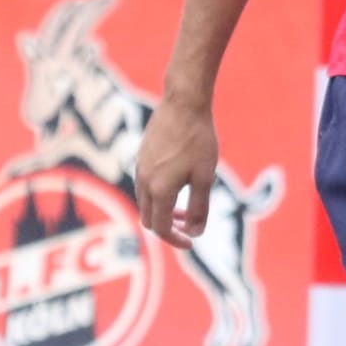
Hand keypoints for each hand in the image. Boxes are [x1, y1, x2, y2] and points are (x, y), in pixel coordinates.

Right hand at [134, 95, 218, 249]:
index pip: (162, 228)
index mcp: (159, 190)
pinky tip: (179, 182)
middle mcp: (144, 182)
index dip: (176, 240)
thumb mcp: (206, 176)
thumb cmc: (199, 138)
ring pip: (146, 203)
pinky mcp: (141, 156)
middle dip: (169, 228)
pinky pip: (145, 186)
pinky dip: (159, 195)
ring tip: (187, 205)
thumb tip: (196, 233)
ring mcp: (140, 169)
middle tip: (190, 225)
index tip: (192, 243)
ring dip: (164, 211)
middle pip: (150, 219)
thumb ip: (200, 207)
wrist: (183, 102)